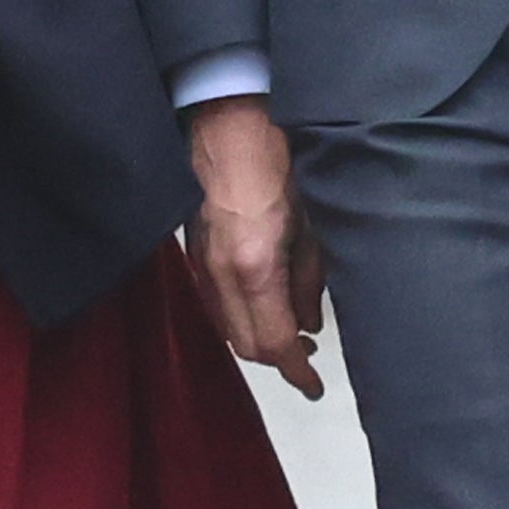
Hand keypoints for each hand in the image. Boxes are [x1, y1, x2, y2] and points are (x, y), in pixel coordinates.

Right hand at [182, 96, 327, 398]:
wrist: (227, 121)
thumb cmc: (278, 159)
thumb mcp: (312, 223)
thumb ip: (311, 280)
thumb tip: (311, 323)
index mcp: (254, 267)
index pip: (274, 343)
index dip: (297, 372)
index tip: (315, 386)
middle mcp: (220, 274)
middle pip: (247, 345)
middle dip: (278, 358)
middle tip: (308, 356)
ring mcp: (201, 263)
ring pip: (227, 326)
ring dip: (257, 338)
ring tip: (290, 331)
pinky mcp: (193, 252)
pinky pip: (215, 302)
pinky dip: (239, 316)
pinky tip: (262, 304)